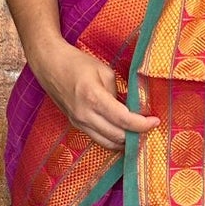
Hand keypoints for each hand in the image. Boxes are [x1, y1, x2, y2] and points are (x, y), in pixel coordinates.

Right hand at [31, 37, 161, 150]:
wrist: (48, 65)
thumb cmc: (76, 63)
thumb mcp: (103, 71)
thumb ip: (118, 92)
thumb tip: (128, 108)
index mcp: (93, 97)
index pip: (123, 119)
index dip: (142, 124)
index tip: (155, 121)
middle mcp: (84, 114)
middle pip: (117, 136)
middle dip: (136, 135)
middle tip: (149, 128)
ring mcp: (78, 122)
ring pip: (106, 142)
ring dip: (124, 141)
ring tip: (138, 133)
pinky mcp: (75, 124)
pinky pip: (97, 138)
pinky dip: (112, 139)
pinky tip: (122, 132)